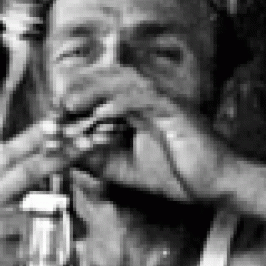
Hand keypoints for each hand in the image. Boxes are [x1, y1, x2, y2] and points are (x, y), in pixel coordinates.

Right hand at [0, 125, 71, 265]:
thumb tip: (20, 186)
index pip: (5, 154)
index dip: (33, 137)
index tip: (56, 123)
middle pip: (29, 170)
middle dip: (63, 153)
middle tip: (87, 141)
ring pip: (42, 208)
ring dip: (67, 216)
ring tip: (79, 225)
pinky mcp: (3, 252)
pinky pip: (41, 242)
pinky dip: (59, 245)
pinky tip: (66, 249)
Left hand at [58, 68, 234, 205]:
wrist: (215, 186)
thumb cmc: (178, 174)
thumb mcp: (123, 168)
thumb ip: (95, 158)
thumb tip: (62, 154)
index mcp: (136, 107)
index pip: (99, 92)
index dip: (72, 100)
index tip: (49, 117)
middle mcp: (149, 98)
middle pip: (106, 79)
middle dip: (77, 90)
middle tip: (54, 107)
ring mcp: (163, 101)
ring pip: (123, 83)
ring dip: (93, 91)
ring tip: (70, 103)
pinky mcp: (176, 111)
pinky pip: (146, 99)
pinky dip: (122, 103)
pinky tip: (103, 112)